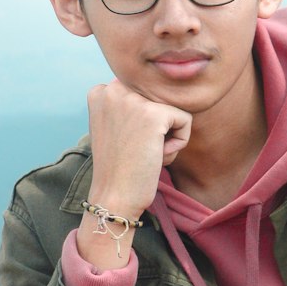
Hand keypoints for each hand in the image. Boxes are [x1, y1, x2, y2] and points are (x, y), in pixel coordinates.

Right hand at [77, 81, 190, 267]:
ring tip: (145, 153)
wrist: (114, 197)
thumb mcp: (114, 126)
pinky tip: (157, 156)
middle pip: (158, 99)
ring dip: (166, 136)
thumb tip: (163, 88)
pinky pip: (185, 120)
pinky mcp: (153, 113)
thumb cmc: (119, 167)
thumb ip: (128, 104)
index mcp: (101, 91)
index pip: (143, 93)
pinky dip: (178, 143)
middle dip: (156, 127)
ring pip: (172, 110)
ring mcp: (132, 100)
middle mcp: (113, 89)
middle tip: (136, 150)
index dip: (142, 121)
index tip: (124, 142)